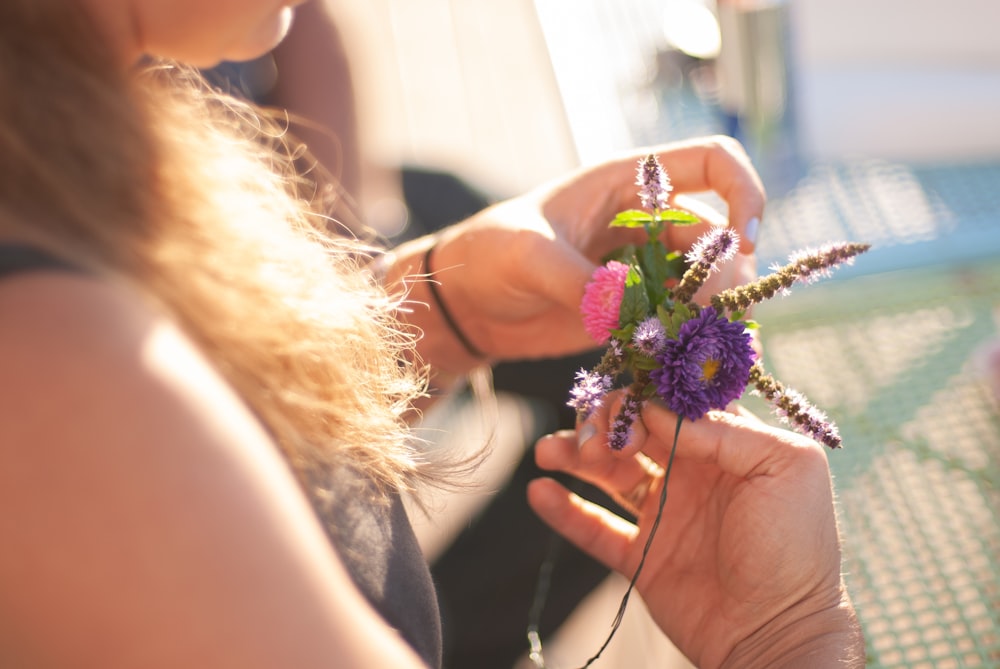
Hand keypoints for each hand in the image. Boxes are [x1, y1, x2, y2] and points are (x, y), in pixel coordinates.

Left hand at [426, 136, 764, 360]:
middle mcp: (645, 220)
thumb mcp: (528, 256)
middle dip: (723, 277)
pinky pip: (679, 320)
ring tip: (695, 348)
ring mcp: (642, 266)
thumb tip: (634, 315)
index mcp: (626, 182)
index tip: (744, 242)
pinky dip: (689, 340)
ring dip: (710, 314)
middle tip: (702, 319)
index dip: (744, 193)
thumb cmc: (487, 255)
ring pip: (705, 284)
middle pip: (718, 238)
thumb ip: (579, 280)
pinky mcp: (634, 310)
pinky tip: (683, 365)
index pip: (713, 162)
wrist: (463, 304)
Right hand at [527, 400, 863, 668]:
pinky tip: (541, 491)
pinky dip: (564, 509)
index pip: (673, 405)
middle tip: (599, 441)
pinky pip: (594, 527)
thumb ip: (726, 431)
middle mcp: (693, 474)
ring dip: (574, 454)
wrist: (781, 632)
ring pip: (606, 472)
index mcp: (727, 447)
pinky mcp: (642, 557)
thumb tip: (659, 409)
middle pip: (633, 431)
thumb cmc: (795, 547)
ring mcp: (664, 515)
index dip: (644, 398)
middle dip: (606, 424)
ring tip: (549, 451)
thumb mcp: (785, 469)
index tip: (629, 408)